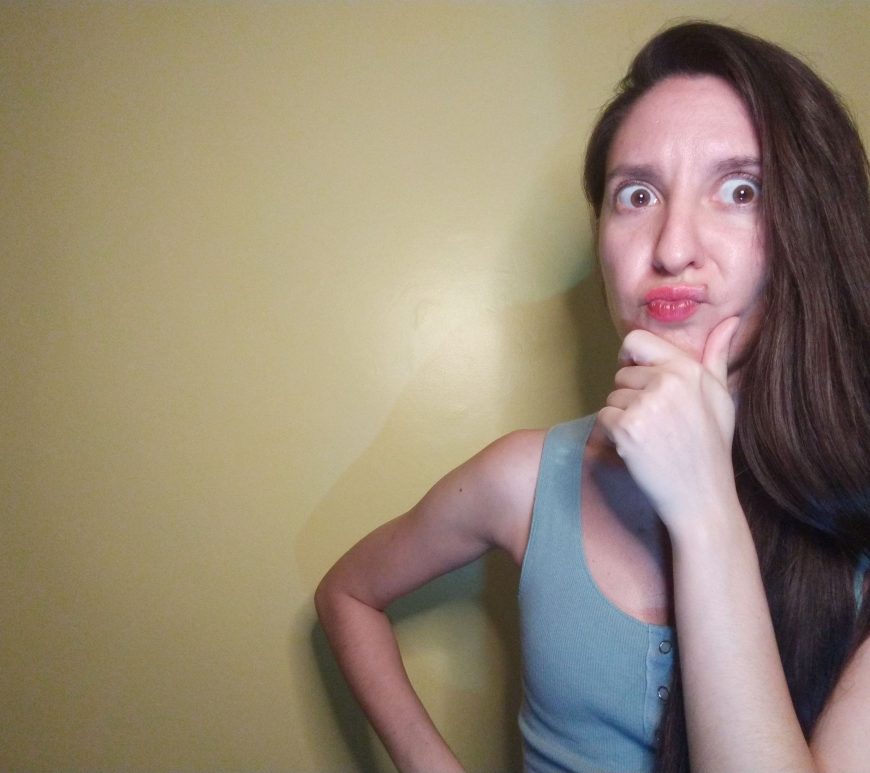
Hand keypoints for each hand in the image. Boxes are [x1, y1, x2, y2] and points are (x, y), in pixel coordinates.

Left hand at [597, 317, 740, 531]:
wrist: (701, 497)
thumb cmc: (711, 448)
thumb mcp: (721, 398)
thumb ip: (717, 357)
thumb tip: (729, 321)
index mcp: (687, 370)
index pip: (637, 341)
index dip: (631, 358)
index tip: (637, 376)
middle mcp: (667, 382)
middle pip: (622, 374)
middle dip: (631, 396)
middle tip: (656, 424)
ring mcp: (645, 405)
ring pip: (612, 397)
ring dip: (623, 417)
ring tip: (651, 438)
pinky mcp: (626, 428)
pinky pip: (603, 418)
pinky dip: (613, 435)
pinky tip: (638, 449)